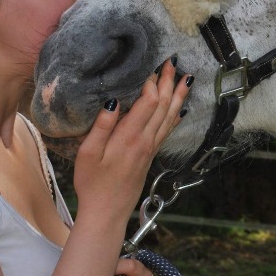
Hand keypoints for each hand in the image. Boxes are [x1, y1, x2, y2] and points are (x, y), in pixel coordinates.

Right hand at [73, 58, 191, 221]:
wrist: (107, 213)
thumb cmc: (93, 184)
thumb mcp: (88, 154)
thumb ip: (102, 127)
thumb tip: (114, 101)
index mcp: (129, 137)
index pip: (148, 103)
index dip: (153, 83)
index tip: (153, 66)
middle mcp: (145, 141)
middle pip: (163, 106)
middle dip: (169, 83)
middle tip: (173, 63)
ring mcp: (150, 149)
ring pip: (169, 117)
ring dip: (178, 96)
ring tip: (186, 79)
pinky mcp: (150, 156)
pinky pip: (167, 130)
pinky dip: (175, 116)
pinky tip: (180, 109)